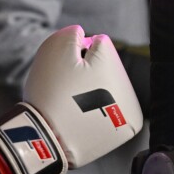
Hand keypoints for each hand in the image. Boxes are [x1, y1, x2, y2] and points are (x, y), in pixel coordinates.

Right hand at [0, 25, 143, 173]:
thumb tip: (87, 38)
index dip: (77, 52)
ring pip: (110, 88)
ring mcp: (129, 110)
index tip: (66, 69)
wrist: (44, 140)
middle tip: (68, 89)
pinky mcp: (125, 130)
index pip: (99, 43)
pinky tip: (84, 118)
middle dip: (88, 72)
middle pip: (107, 66)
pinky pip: (113, 111)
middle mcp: (129, 86)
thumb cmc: (48, 93)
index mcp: (113, 64)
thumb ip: (73, 34)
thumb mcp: (53, 48)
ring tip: (75, 105)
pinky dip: (100, 112)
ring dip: (95, 91)